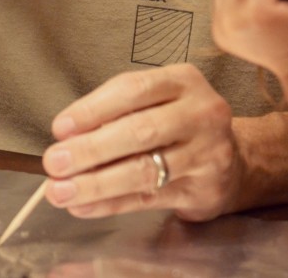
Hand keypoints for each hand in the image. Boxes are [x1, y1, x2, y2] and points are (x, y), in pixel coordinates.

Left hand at [42, 65, 238, 221]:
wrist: (232, 160)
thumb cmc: (178, 125)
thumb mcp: (153, 102)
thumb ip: (113, 114)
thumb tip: (66, 138)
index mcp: (182, 81)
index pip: (132, 90)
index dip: (92, 109)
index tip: (60, 128)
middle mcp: (201, 114)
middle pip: (139, 131)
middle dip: (90, 149)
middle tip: (55, 162)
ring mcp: (207, 154)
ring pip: (143, 170)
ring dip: (95, 183)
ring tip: (61, 190)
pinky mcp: (204, 190)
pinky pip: (148, 199)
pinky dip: (110, 203)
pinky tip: (83, 205)